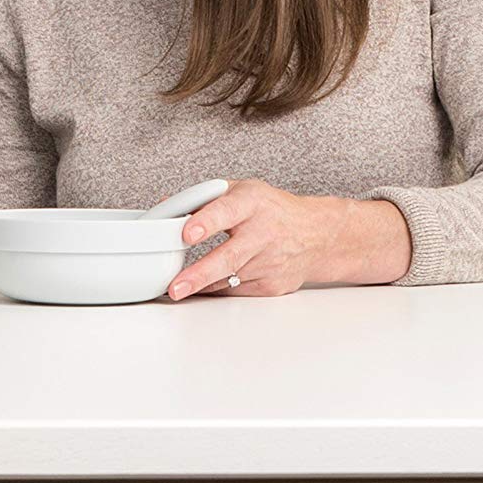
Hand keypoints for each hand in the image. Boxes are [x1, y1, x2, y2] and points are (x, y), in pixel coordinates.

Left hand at [164, 181, 412, 300]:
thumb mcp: (243, 192)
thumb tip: (166, 208)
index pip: (227, 211)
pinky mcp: (270, 285)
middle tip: (176, 286)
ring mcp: (269, 262)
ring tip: (180, 288)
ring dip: (201, 285)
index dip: (206, 222)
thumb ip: (204, 198)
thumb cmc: (272, 211)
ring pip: (227, 278)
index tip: (187, 233)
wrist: (317, 235)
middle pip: (228, 256)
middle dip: (199, 273)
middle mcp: (263, 232)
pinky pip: (234, 290)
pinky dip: (216, 288)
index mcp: (252, 203)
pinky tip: (205, 286)